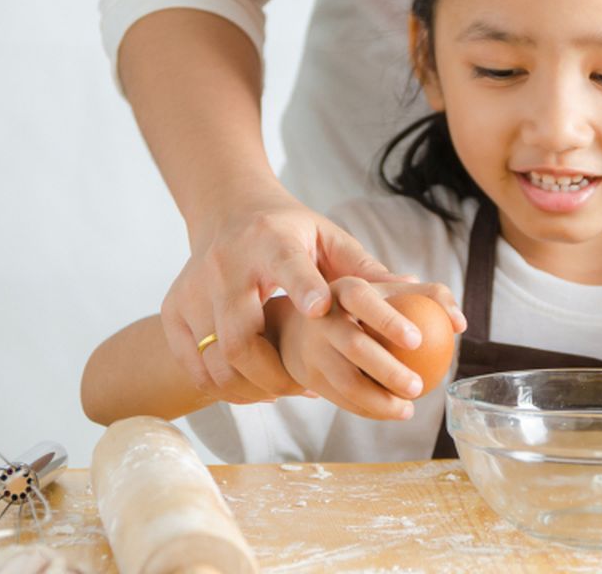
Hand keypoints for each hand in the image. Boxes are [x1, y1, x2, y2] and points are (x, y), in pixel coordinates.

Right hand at [160, 180, 418, 404]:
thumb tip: (427, 299)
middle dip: (276, 371)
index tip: (321, 311)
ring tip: (284, 392)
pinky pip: (195, 363)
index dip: (302, 288)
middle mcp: (228, 263)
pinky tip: (253, 389)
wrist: (227, 210)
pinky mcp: (174, 309)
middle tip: (308, 390)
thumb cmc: (292, 232)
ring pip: (218, 356)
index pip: (287, 265)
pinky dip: (223, 385)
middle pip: (243, 331)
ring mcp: (195, 288)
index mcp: (273, 240)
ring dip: (252, 386)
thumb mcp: (331, 239)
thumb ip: (369, 271)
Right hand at [270, 278, 464, 419]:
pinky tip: (393, 412)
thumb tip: (460, 323)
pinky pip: (341, 398)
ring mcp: (311, 349)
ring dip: (379, 400)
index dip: (389, 320)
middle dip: (388, 370)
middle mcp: (322, 317)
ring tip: (408, 408)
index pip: (365, 300)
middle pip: (355, 346)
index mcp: (344, 289)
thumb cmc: (363, 306)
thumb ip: (430, 297)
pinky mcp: (308, 377)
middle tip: (418, 386)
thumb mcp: (390, 291)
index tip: (418, 340)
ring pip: (346, 381)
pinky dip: (367, 409)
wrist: (302, 325)